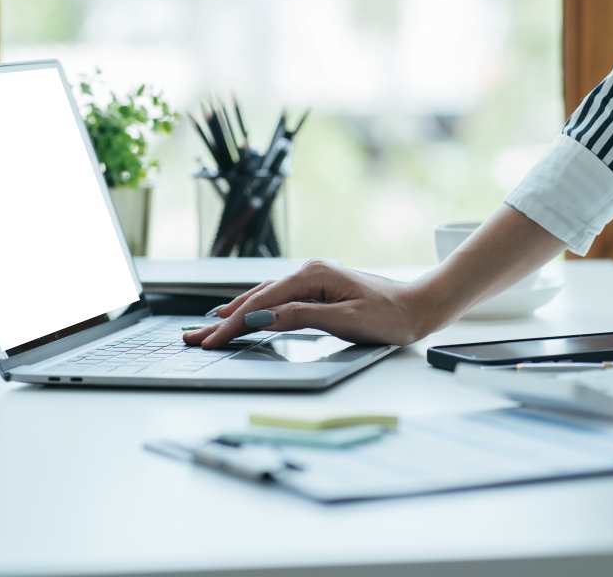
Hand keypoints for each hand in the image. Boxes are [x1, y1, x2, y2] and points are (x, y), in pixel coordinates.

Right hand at [182, 260, 430, 348]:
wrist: (419, 306)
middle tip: (192, 339)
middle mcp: (307, 272)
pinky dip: (253, 309)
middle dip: (222, 320)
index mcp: (312, 275)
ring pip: (262, 298)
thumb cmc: (390, 316)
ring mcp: (311, 279)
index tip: (210, 341)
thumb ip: (300, 317)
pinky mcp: (316, 289)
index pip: (261, 303)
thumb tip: (261, 318)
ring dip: (233, 314)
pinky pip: (275, 299)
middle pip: (255, 299)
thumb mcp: (345, 321)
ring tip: (205, 328)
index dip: (232, 324)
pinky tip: (241, 314)